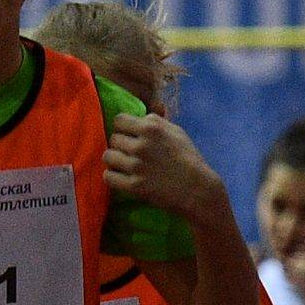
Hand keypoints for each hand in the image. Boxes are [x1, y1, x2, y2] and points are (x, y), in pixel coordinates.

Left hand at [104, 113, 223, 222]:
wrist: (196, 189)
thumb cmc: (188, 158)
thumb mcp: (176, 132)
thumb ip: (156, 122)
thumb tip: (140, 116)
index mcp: (151, 128)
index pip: (119, 120)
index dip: (122, 128)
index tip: (127, 135)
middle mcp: (141, 145)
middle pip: (113, 138)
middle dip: (120, 145)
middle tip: (129, 153)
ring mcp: (136, 166)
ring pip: (107, 156)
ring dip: (114, 160)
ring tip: (124, 165)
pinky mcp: (133, 185)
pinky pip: (108, 176)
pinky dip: (112, 177)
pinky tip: (121, 177)